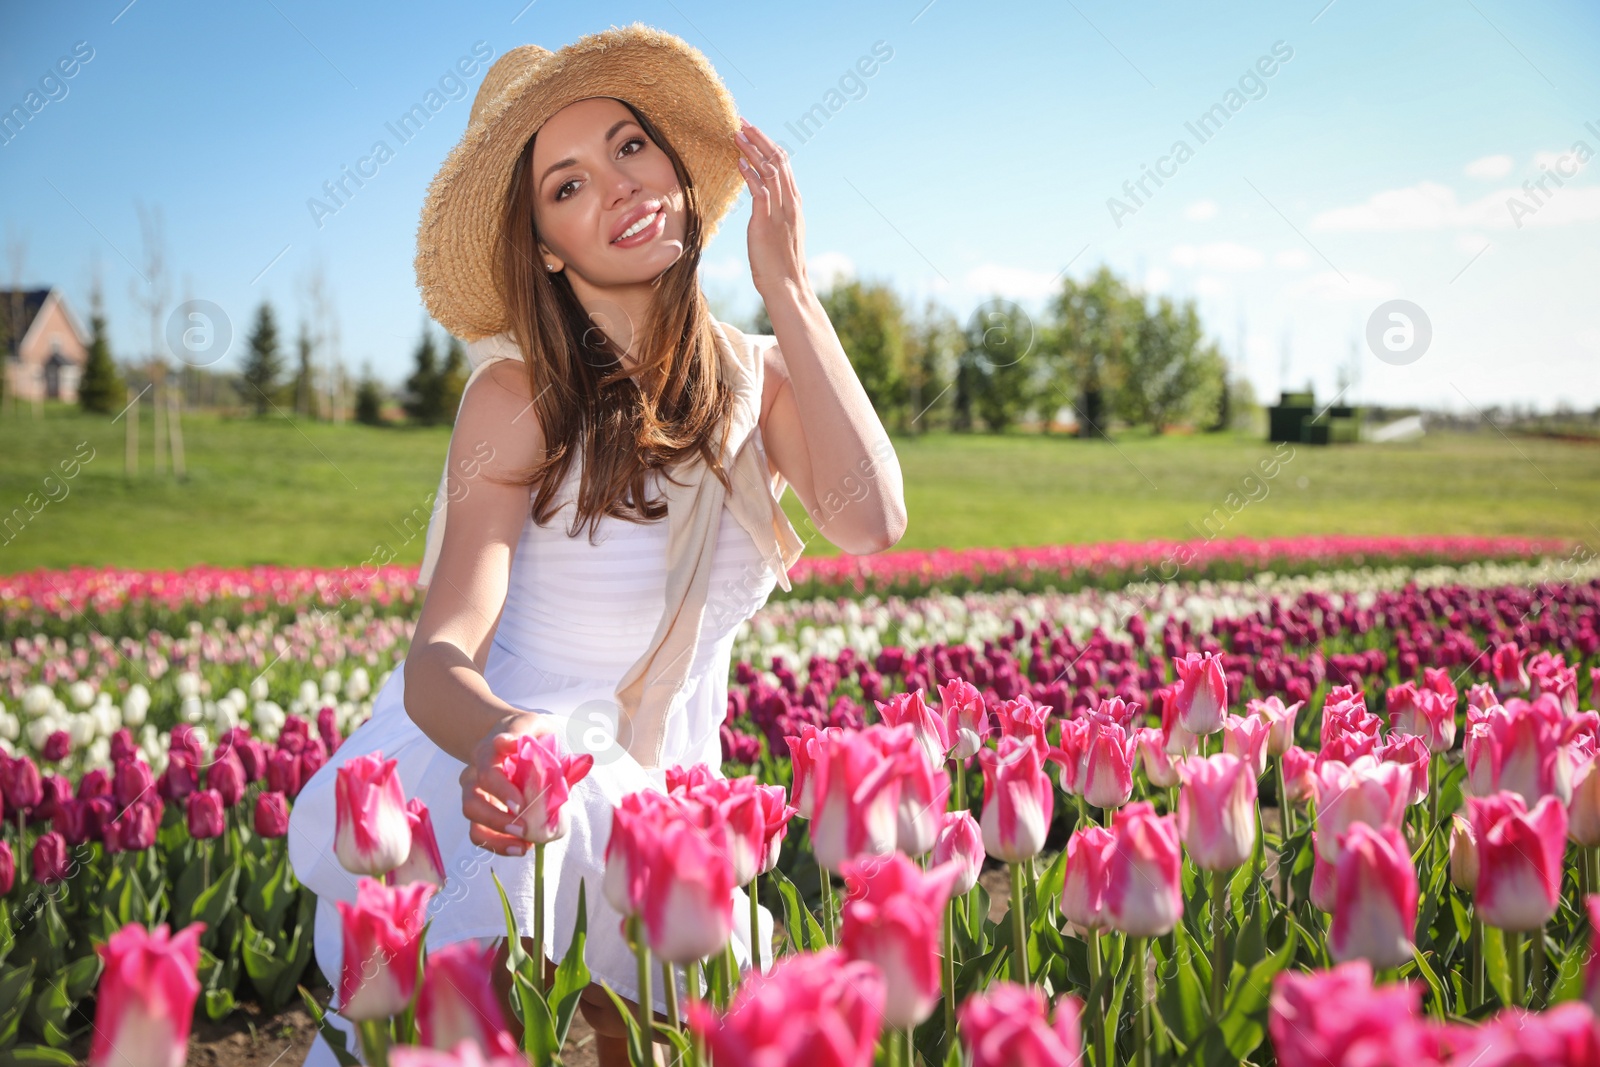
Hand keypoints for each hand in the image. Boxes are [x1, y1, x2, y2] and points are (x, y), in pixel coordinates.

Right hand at [460, 711, 555, 855]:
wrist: (506, 738)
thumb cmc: (525, 734)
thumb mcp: (533, 724)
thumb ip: (524, 731)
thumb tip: (508, 743)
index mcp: (490, 751)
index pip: (488, 772)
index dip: (501, 789)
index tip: (520, 804)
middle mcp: (475, 773)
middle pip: (472, 800)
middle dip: (497, 819)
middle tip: (523, 829)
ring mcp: (474, 794)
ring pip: (472, 819)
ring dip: (495, 836)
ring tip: (523, 845)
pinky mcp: (479, 811)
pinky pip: (478, 832)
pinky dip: (496, 844)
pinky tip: (519, 847)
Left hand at [734, 117, 808, 300]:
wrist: (787, 285)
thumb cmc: (781, 263)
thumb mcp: (781, 231)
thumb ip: (775, 212)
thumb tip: (763, 200)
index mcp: (795, 202)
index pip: (784, 164)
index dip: (767, 144)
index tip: (752, 131)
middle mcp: (791, 203)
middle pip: (778, 160)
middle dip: (760, 139)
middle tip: (742, 122)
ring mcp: (781, 212)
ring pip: (770, 171)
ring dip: (752, 151)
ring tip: (736, 135)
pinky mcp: (766, 222)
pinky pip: (760, 192)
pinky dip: (750, 175)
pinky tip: (739, 164)